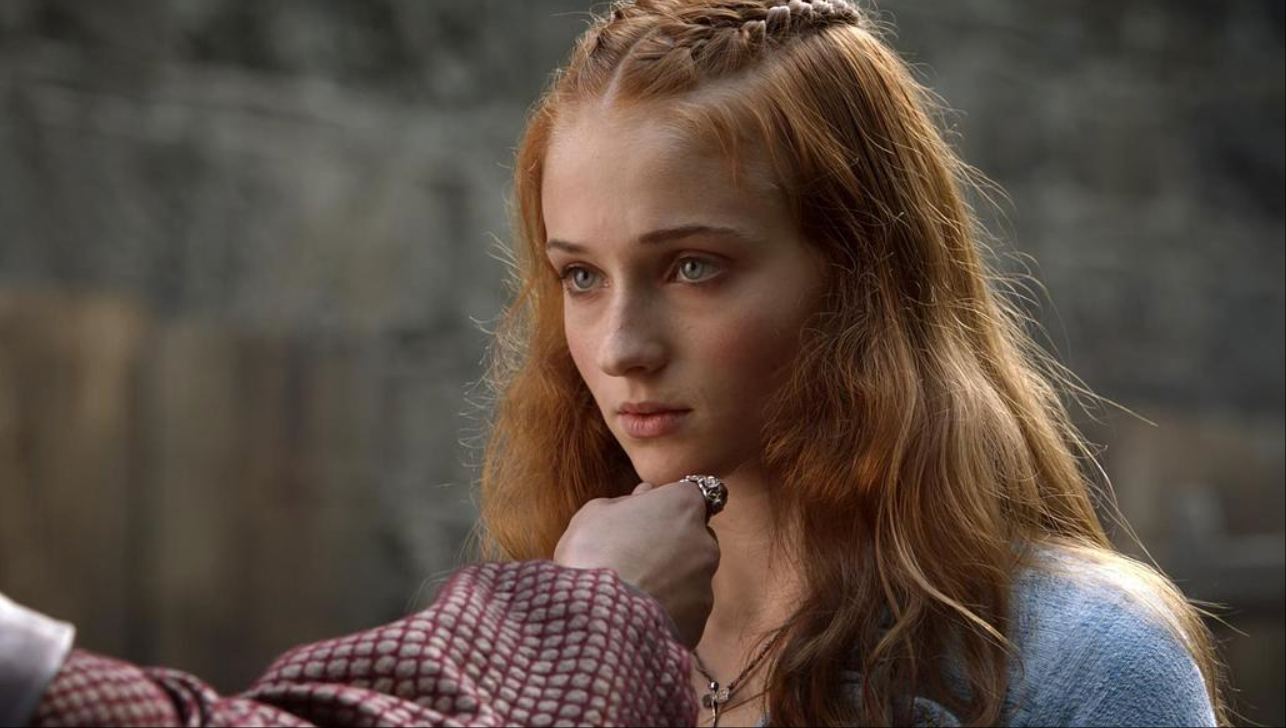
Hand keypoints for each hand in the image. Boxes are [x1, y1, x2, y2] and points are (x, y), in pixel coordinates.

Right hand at [553, 479, 719, 649]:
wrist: (601, 622)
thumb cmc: (594, 556)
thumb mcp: (594, 514)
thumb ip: (625, 500)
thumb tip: (643, 495)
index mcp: (682, 505)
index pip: (689, 494)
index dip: (667, 504)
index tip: (647, 515)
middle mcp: (705, 541)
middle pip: (694, 535)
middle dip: (672, 542)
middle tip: (634, 554)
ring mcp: (705, 583)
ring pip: (690, 574)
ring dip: (669, 578)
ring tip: (631, 590)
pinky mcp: (700, 619)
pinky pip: (684, 608)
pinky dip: (667, 608)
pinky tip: (638, 614)